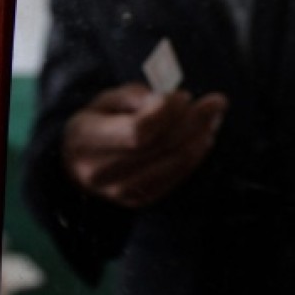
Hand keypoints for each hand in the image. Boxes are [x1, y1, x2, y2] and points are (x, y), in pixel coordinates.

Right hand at [62, 83, 227, 207]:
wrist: (78, 165)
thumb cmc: (98, 123)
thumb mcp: (106, 101)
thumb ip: (136, 96)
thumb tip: (169, 101)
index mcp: (86, 139)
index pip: (138, 131)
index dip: (167, 112)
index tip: (183, 95)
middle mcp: (100, 171)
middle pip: (160, 146)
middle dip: (194, 121)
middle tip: (216, 102)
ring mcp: (120, 191)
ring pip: (173, 163)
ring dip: (200, 137)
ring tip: (215, 116)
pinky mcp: (138, 200)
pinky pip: (176, 177)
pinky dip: (195, 155)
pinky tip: (205, 137)